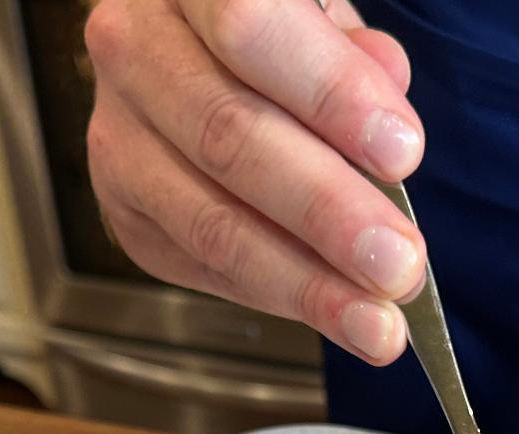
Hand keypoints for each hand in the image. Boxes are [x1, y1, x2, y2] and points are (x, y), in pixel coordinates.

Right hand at [84, 0, 426, 363]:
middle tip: (398, 262)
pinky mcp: (123, 208)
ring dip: (306, 281)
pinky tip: (334, 312)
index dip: (329, 94)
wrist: (195, 61)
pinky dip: (276, 294)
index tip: (401, 152)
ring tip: (376, 319)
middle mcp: (132, 50)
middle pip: (228, 137)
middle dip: (327, 211)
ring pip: (211, 220)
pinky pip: (202, 265)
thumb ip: (353, 57)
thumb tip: (388, 111)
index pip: (249, 26)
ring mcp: (118, 135)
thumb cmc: (275, 36)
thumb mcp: (319, 19)